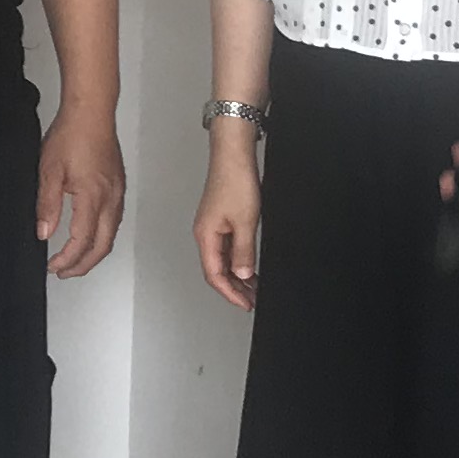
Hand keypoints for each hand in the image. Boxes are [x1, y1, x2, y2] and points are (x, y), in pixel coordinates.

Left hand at [38, 104, 122, 277]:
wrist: (91, 112)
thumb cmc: (71, 135)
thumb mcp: (49, 171)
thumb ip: (47, 205)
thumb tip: (44, 233)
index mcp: (93, 198)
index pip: (82, 241)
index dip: (67, 259)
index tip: (53, 267)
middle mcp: (110, 199)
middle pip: (102, 246)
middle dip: (83, 264)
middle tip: (64, 272)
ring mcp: (117, 193)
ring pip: (111, 235)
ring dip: (93, 252)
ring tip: (74, 259)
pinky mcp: (118, 185)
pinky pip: (114, 220)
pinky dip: (102, 236)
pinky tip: (89, 234)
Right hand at [194, 140, 260, 309]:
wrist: (233, 154)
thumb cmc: (235, 180)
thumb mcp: (246, 221)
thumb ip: (243, 251)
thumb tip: (242, 274)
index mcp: (206, 236)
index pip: (214, 275)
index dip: (230, 293)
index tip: (245, 303)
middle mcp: (205, 233)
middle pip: (216, 270)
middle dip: (233, 288)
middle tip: (251, 300)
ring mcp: (212, 225)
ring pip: (222, 259)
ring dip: (237, 275)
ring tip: (253, 287)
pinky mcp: (221, 218)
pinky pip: (227, 247)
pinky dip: (238, 259)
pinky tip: (249, 264)